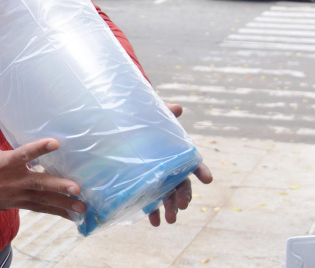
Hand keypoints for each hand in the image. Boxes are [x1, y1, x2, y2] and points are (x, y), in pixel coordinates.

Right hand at [0, 101, 85, 218]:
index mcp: (6, 162)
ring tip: (83, 207)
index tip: (56, 143)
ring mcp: (17, 195)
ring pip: (43, 200)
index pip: (25, 154)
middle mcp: (14, 180)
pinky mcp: (19, 204)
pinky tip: (73, 217)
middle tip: (77, 188)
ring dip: (64, 203)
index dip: (40, 149)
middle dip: (59, 186)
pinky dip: (56, 212)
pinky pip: (40, 208)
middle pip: (40, 183)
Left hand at [148, 102, 214, 225]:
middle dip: (184, 196)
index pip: (192, 162)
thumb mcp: (152, 115)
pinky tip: (154, 221)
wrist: (123, 126)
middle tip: (182, 207)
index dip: (201, 170)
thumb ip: (164, 113)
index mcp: (175, 152)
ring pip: (168, 195)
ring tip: (170, 220)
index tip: (208, 179)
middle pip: (181, 183)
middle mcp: (169, 167)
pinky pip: (151, 200)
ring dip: (171, 208)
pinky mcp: (143, 185)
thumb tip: (177, 108)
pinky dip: (154, 212)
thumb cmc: (142, 120)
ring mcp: (157, 177)